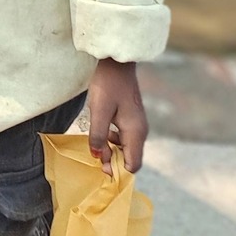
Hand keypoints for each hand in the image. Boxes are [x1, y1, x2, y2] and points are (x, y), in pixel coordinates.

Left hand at [85, 58, 147, 174]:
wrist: (116, 64)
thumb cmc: (107, 86)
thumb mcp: (98, 112)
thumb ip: (98, 136)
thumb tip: (98, 156)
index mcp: (135, 133)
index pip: (133, 165)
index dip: (118, 171)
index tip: (100, 167)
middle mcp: (140, 132)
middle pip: (130, 158)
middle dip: (114, 161)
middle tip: (95, 154)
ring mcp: (137, 125)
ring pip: (127, 148)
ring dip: (112, 151)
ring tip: (96, 143)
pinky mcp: (132, 119)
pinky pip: (124, 138)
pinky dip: (113, 141)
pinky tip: (101, 132)